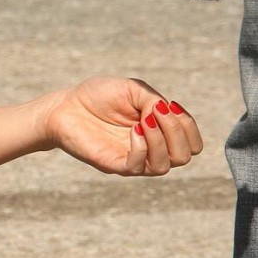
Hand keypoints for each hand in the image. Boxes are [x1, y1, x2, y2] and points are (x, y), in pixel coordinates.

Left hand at [41, 78, 202, 176]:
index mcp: (159, 133)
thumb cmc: (98, 96)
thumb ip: (155, 101)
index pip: (192, 143)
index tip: (171, 105)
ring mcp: (132, 159)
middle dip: (177, 131)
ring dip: (160, 140)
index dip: (189, 126)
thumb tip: (165, 115)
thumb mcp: (134, 89)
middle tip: (156, 111)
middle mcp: (150, 150)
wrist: (65, 106)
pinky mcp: (114, 164)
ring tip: (142, 120)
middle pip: (184, 156)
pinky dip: (142, 148)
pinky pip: (138, 167)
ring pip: (165, 166)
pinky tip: (133, 130)